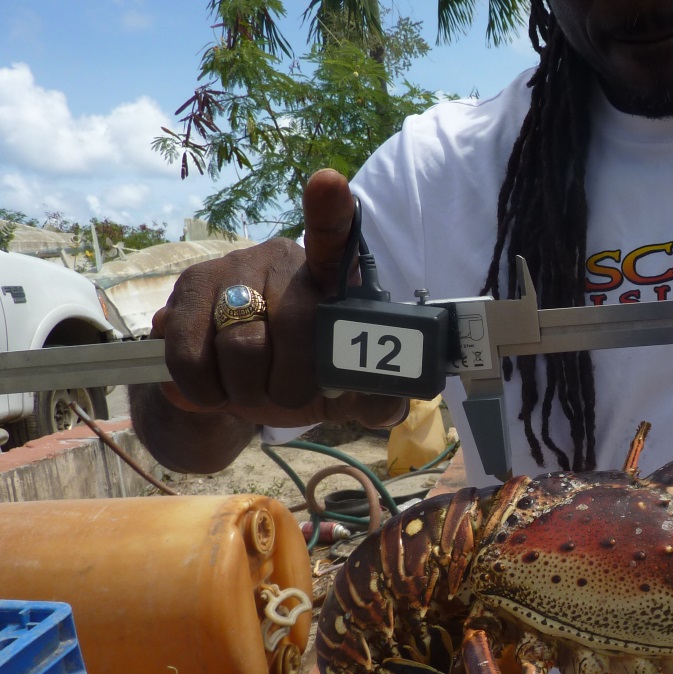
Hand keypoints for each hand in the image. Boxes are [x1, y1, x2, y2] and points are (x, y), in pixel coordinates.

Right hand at [152, 168, 405, 428]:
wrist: (233, 389)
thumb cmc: (303, 380)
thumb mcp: (345, 395)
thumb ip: (376, 398)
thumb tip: (389, 397)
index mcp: (331, 278)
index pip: (334, 238)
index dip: (331, 211)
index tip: (329, 183)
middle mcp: (283, 259)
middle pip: (294, 324)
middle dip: (293, 382)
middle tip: (288, 395)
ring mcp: (232, 267)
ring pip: (241, 346)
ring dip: (247, 391)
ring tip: (251, 391)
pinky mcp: (189, 288)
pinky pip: (191, 355)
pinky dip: (205, 390)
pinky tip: (214, 389)